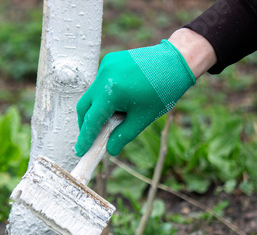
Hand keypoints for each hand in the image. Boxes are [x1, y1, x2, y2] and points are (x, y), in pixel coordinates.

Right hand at [74, 30, 214, 156]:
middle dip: (85, 124)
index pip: (91, 120)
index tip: (80, 151)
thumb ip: (122, 136)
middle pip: (84, 106)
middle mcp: (103, 76)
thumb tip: (109, 150)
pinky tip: (120, 100)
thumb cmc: (162, 90)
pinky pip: (100, 83)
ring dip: (96, 109)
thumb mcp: (142, 118)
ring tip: (112, 118)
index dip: (85, 138)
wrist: (176, 61)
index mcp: (111, 91)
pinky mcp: (109, 61)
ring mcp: (105, 66)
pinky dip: (104, 95)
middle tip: (91, 138)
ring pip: (92, 94)